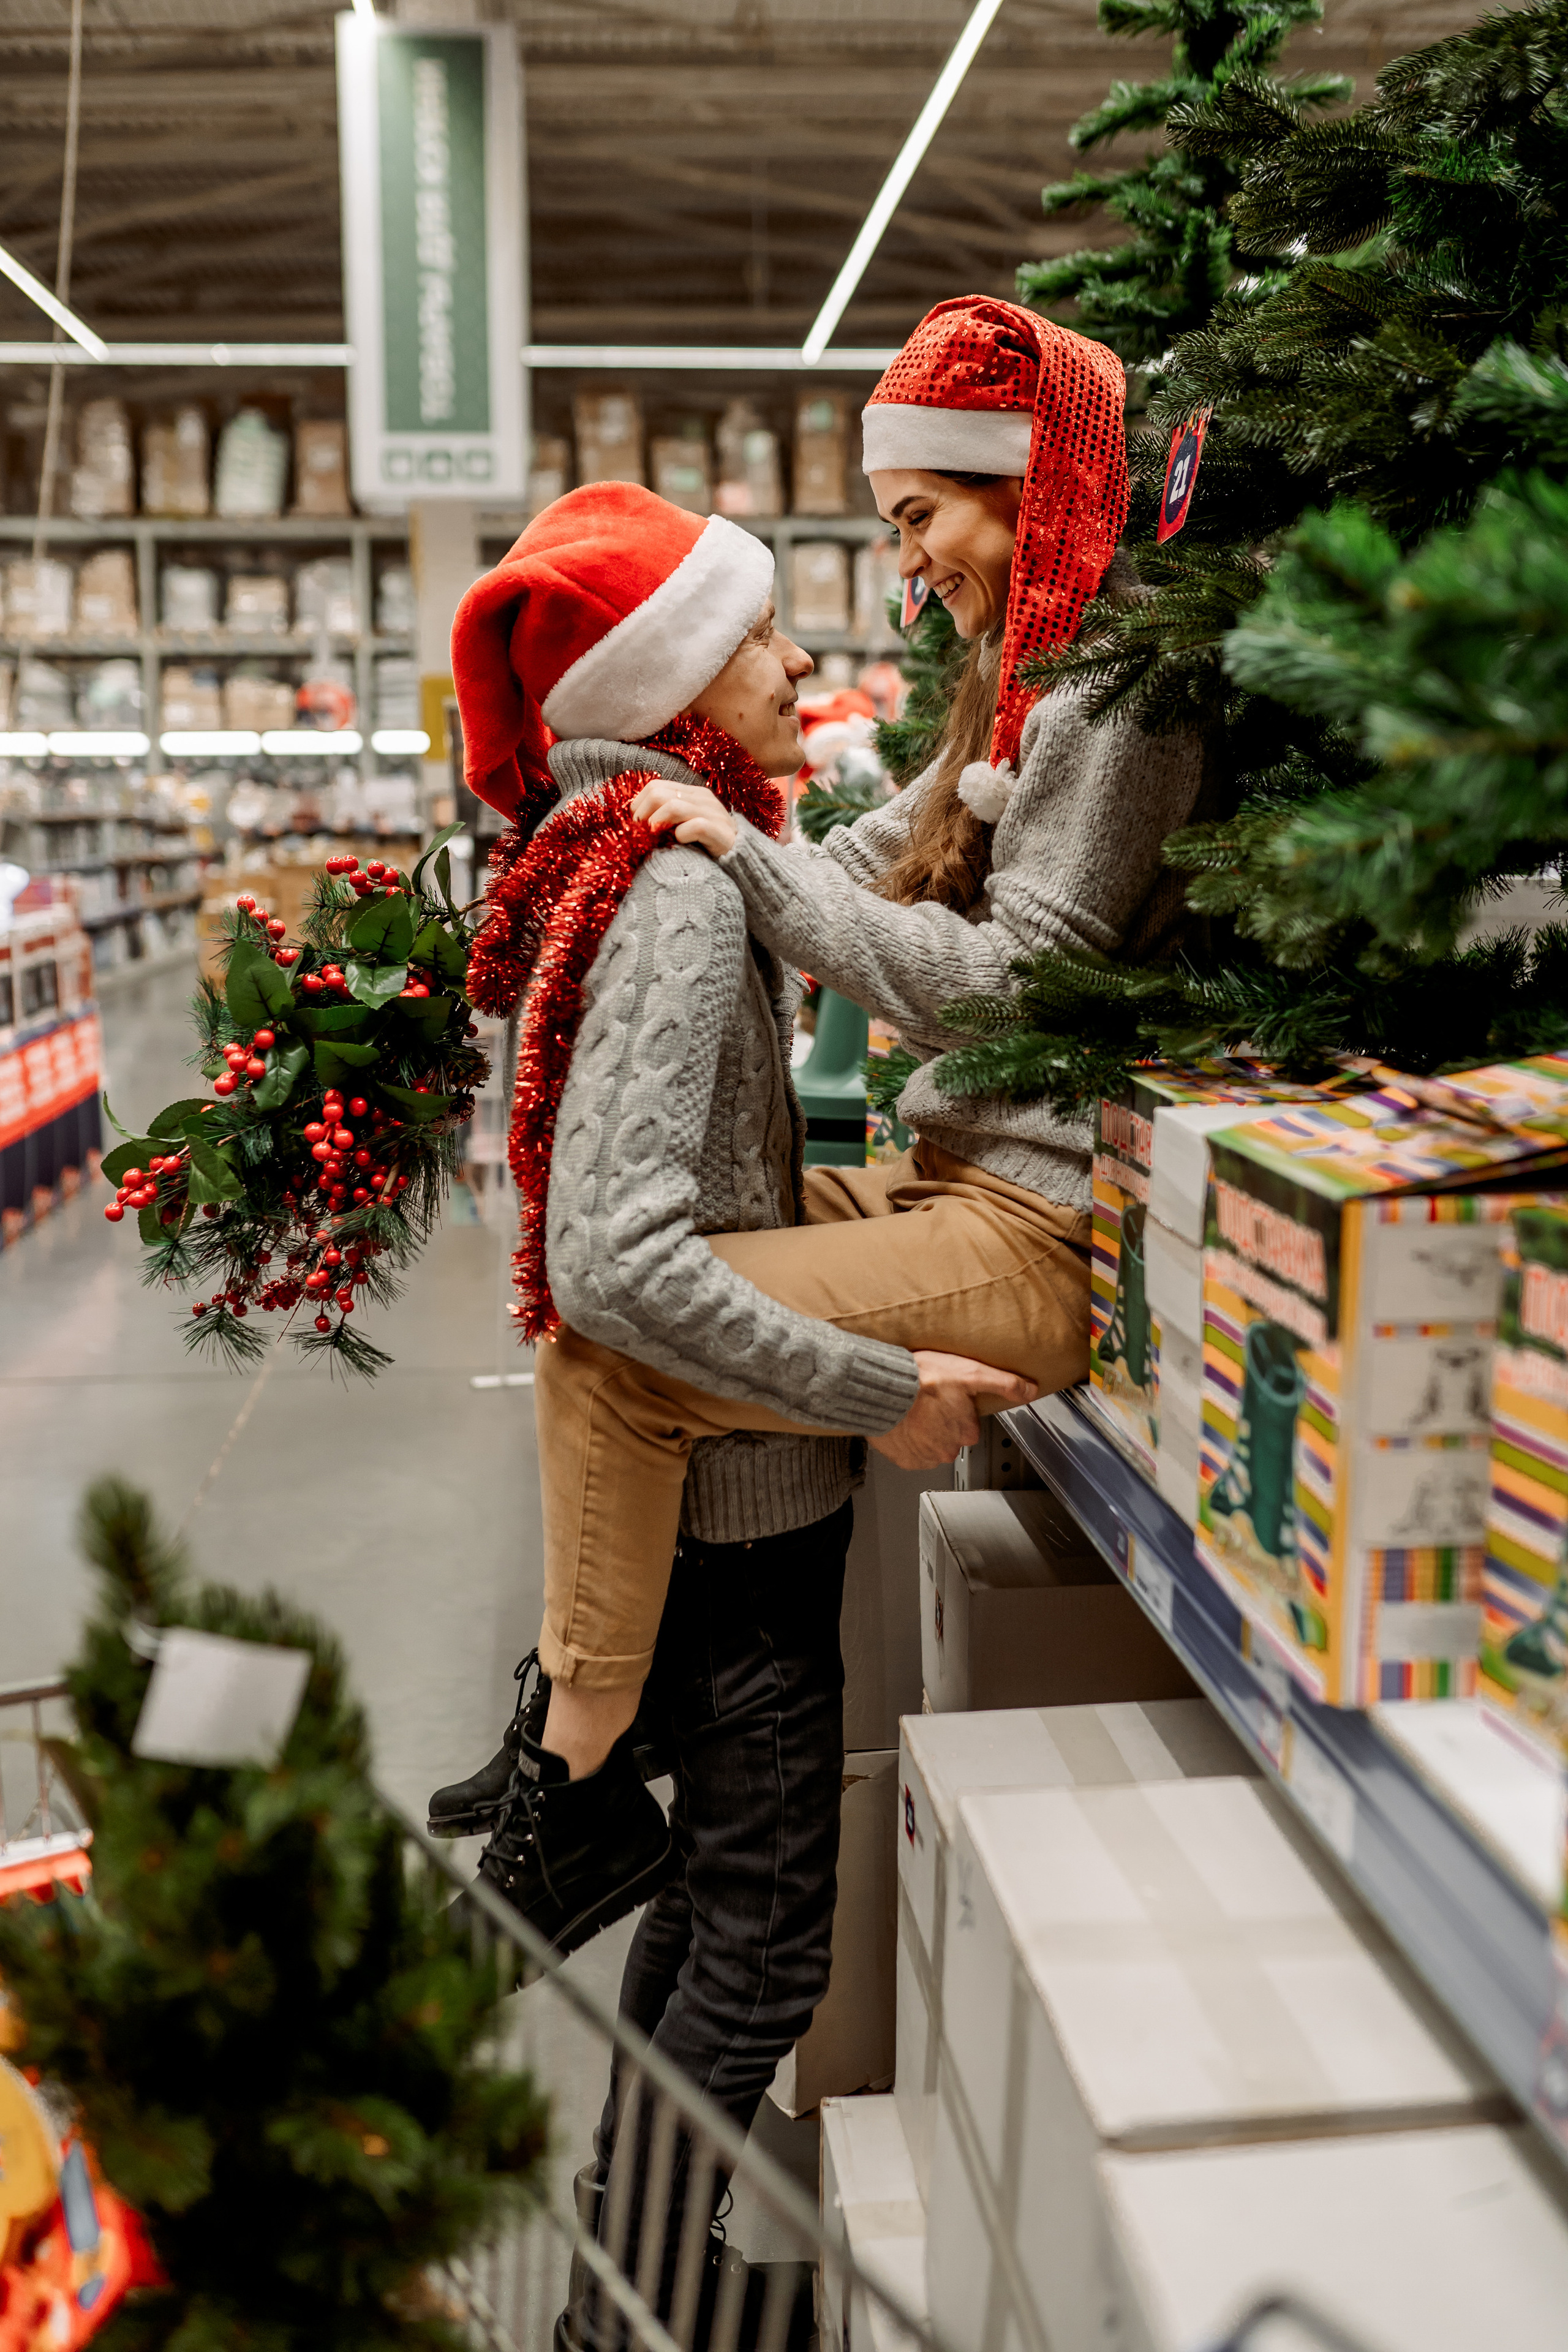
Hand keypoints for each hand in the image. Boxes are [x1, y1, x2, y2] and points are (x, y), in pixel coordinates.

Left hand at [630, 779, 737, 858]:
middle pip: (658, 794)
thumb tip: (636, 820)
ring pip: (673, 806)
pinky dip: (681, 835)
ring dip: (657, 824)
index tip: (636, 825)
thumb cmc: (706, 844)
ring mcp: (712, 813)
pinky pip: (695, 826)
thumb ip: (666, 817)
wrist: (741, 857)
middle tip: (641, 833)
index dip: (638, 805)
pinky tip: (680, 843)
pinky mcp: (720, 831)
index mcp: (691, 793)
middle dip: (643, 815)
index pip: (654, 786)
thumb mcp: (684, 824)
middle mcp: (701, 798)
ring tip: (655, 838)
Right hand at [869, 1351, 1038, 1469]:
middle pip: (950, 1436)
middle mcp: (948, 1449)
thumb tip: (1030, 1390)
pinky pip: (911, 1452)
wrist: (880, 1389)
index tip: (946, 1396)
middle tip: (928, 1402)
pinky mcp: (905, 1459)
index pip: (969, 1424)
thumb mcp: (970, 1373)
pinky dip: (908, 1439)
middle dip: (941, 1421)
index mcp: (967, 1431)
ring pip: (931, 1444)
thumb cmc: (921, 1379)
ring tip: (913, 1410)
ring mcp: (925, 1456)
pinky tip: (903, 1422)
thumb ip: (1004, 1383)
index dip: (957, 1408)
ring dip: (924, 1430)